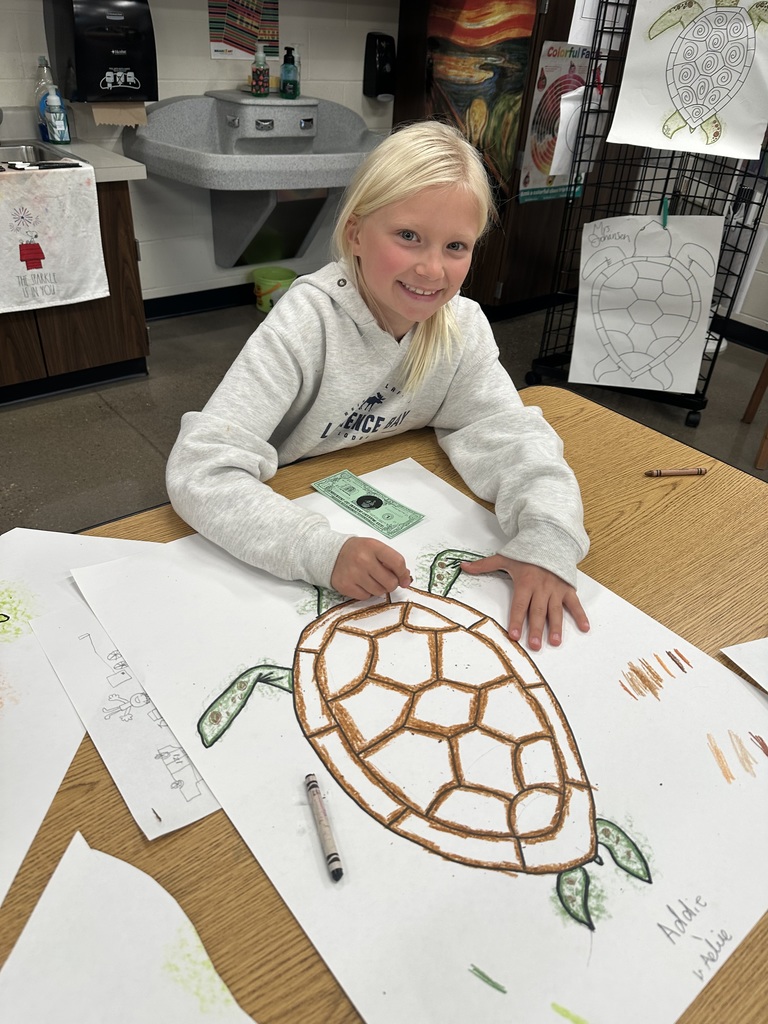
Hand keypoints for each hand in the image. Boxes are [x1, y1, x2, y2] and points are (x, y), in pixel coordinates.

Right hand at [331, 537, 411, 600]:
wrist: (332, 554)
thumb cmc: (358, 551)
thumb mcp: (375, 548)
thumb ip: (391, 560)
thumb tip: (406, 579)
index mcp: (373, 546)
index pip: (397, 562)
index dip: (404, 574)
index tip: (405, 580)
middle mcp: (363, 560)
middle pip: (390, 582)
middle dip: (391, 583)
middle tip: (385, 578)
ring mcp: (353, 574)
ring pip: (379, 592)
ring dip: (379, 588)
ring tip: (371, 579)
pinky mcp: (345, 586)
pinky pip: (366, 597)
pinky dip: (367, 592)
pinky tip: (361, 583)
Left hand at [461, 555, 589, 650]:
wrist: (550, 538)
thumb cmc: (526, 552)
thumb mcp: (504, 557)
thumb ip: (483, 565)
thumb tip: (462, 567)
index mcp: (525, 582)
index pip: (519, 605)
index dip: (517, 621)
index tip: (515, 636)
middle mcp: (541, 588)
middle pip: (538, 612)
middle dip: (536, 629)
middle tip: (535, 646)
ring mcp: (556, 589)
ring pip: (555, 611)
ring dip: (556, 627)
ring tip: (554, 642)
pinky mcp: (567, 588)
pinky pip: (575, 603)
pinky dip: (581, 615)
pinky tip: (585, 628)